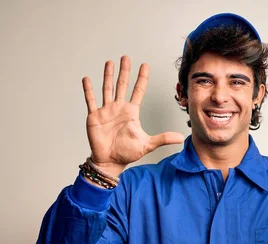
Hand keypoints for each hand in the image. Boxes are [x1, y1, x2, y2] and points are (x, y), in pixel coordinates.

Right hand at [82, 56, 183, 173]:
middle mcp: (118, 108)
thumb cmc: (127, 153)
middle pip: (122, 85)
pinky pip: (91, 101)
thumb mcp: (147, 144)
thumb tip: (180, 137)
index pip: (138, 91)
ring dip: (108, 76)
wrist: (110, 161)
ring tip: (109, 63)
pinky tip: (87, 79)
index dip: (142, 78)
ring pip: (107, 89)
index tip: (145, 65)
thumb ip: (163, 138)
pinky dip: (89, 90)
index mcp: (131, 112)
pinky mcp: (94, 117)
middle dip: (124, 71)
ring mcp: (106, 111)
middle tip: (126, 57)